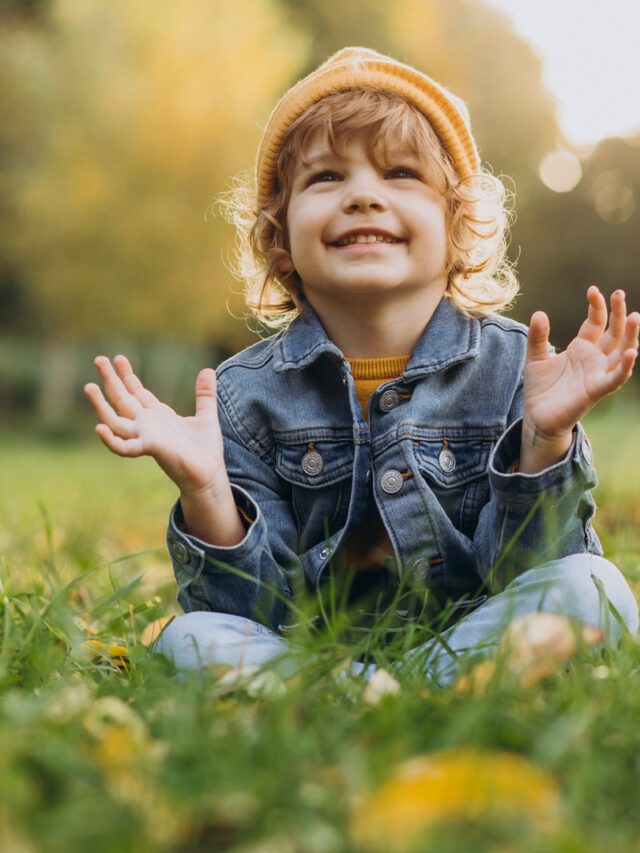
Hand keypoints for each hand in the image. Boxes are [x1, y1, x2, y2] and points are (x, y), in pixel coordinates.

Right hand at [84, 355, 228, 497]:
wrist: (209, 474)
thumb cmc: (205, 449)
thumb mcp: (207, 415)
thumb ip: (205, 394)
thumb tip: (208, 369)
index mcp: (158, 415)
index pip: (137, 392)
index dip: (127, 375)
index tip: (118, 358)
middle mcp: (147, 424)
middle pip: (123, 399)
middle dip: (111, 380)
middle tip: (98, 359)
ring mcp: (146, 436)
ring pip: (116, 420)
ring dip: (101, 405)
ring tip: (89, 386)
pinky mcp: (151, 449)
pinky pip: (125, 447)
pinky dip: (112, 440)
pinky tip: (100, 428)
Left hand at [524, 286, 639, 441]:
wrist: (537, 416)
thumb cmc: (540, 388)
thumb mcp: (535, 358)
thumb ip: (537, 337)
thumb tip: (539, 313)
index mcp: (582, 348)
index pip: (596, 322)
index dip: (597, 306)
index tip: (593, 290)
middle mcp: (595, 359)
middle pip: (614, 332)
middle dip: (619, 313)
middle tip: (619, 293)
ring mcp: (598, 374)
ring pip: (622, 352)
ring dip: (631, 335)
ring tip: (635, 316)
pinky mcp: (596, 390)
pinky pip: (616, 378)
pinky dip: (625, 366)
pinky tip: (631, 352)